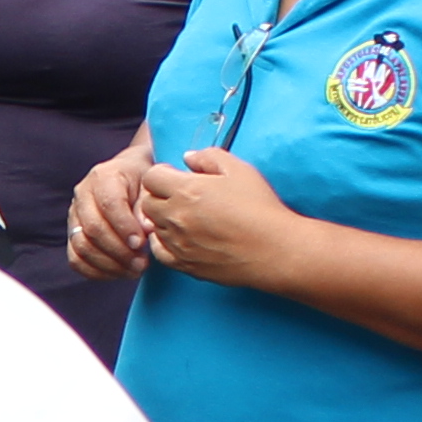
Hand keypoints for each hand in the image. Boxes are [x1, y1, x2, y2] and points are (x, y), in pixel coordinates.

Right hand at [65, 138, 160, 281]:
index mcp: (103, 177)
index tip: (142, 244)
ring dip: (109, 265)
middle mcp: (83, 194)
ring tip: (134, 270)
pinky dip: (96, 272)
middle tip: (142, 264)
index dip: (125, 228)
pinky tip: (118, 273)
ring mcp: (74, 215)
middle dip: (119, 251)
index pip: (109, 205)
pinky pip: (76, 259)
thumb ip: (147, 206)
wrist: (129, 176)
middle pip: (93, 229)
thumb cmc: (143, 181)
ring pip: (82, 246)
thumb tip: (145, 229)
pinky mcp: (72, 233)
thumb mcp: (151, 186)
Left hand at [139, 144, 300, 287]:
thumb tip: (188, 158)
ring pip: (153, 226)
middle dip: (159, 195)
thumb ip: (209, 157)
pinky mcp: (185, 264)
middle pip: (147, 202)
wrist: (274, 249)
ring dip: (162, 218)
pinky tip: (179, 237)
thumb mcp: (239, 169)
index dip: (163, 173)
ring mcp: (178, 243)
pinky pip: (159, 251)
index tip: (176, 176)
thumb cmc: (260, 207)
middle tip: (179, 195)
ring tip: (185, 216)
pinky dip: (163, 242)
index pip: (151, 177)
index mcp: (186, 190)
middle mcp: (175, 217)